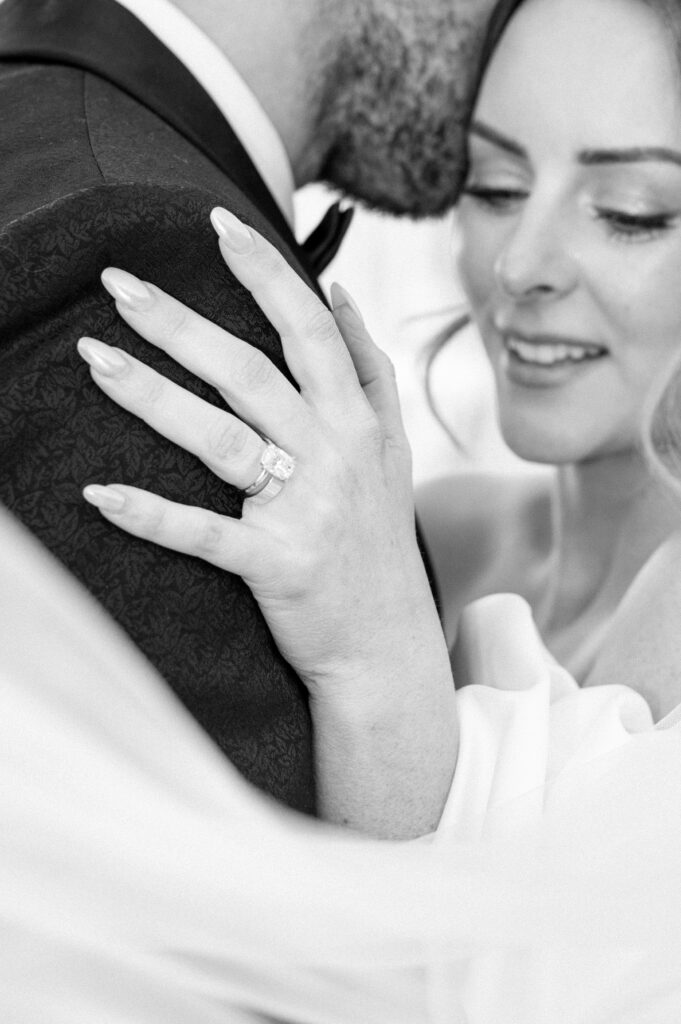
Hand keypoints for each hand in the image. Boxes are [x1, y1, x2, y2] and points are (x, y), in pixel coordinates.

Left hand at [78, 209, 456, 835]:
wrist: (388, 644)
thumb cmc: (377, 542)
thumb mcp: (392, 447)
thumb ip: (369, 368)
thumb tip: (338, 292)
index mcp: (357, 420)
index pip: (310, 328)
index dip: (265, 272)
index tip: (217, 223)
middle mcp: (334, 455)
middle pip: (250, 372)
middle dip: (181, 322)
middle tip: (118, 284)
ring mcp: (305, 511)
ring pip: (220, 440)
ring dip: (153, 396)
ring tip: (94, 358)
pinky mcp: (277, 566)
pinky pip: (205, 536)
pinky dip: (150, 516)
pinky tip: (98, 495)